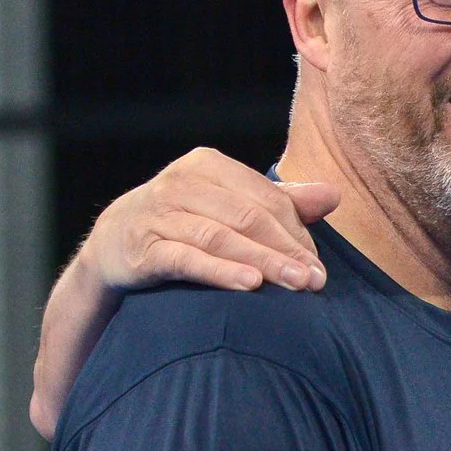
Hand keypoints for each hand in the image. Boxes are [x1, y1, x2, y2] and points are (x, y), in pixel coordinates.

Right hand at [84, 146, 337, 294]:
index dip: (297, 232)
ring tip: (295, 284)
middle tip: (316, 280)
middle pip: (248, 217)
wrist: (116, 244)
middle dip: (286, 250)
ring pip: (220, 237)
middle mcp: (181, 183)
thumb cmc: (186, 222)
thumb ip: (281, 202)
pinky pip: (185, 258)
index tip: (318, 266)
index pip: (267, 198)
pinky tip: (249, 285)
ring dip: (262, 262)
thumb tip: (334, 195)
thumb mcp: (230, 205)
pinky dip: (219, 271)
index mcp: (209, 166)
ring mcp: (159, 214)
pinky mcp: (141, 247)